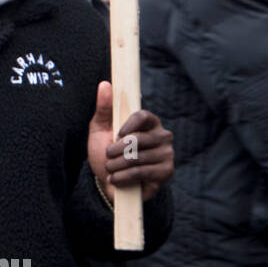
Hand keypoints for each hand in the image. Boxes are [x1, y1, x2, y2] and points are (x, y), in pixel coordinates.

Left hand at [87, 81, 174, 201]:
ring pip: (137, 157)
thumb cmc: (106, 152)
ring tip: (111, 168)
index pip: (144, 116)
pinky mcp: (167, 172)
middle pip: (138, 139)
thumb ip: (104, 108)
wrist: (109, 182)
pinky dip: (123, 177)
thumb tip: (105, 84)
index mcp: (149, 122)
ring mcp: (167, 154)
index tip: (116, 135)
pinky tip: (116, 179)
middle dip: (116, 151)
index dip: (128, 125)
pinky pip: (141, 172)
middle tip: (108, 156)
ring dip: (116, 165)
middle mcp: (163, 136)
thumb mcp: (100, 129)